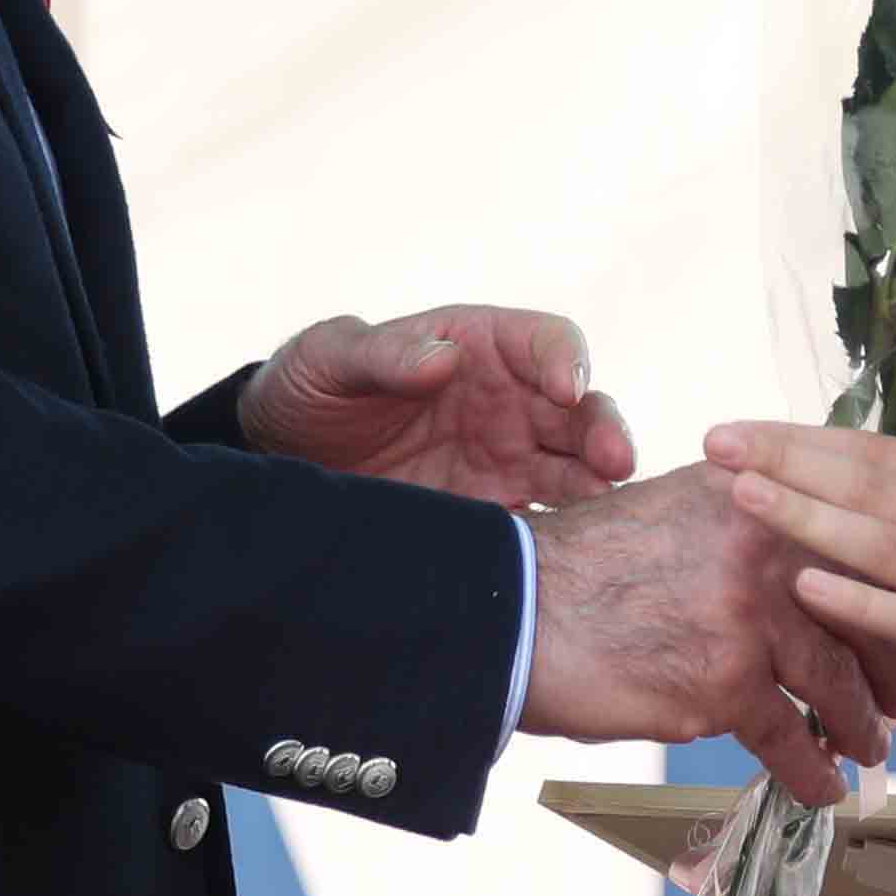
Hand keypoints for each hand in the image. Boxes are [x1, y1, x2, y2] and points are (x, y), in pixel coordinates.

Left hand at [241, 307, 636, 508]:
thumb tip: (443, 358)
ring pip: (577, 468)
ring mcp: (506, 459)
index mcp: (478, 346)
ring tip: (604, 511)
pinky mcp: (493, 511)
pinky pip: (545, 521)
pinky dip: (563, 535)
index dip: (567, 361)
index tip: (566, 390)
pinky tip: (565, 554)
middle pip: (580, 410)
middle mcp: (507, 401)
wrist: (280, 458)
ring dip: (598, 486)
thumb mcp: (329, 358)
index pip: (547, 342)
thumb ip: (384, 354)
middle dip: (604, 432)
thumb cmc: (309, 387)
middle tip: (615, 462)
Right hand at [524, 463, 895, 805]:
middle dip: (893, 664)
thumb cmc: (590, 568)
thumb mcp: (682, 511)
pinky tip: (821, 789)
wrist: (517, 609)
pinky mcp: (724, 680)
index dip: (891, 593)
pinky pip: (789, 739)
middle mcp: (767, 541)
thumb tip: (809, 569)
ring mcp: (750, 612)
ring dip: (861, 726)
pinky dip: (812, 772)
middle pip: (868, 610)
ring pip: (837, 682)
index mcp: (762, 491)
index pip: (858, 543)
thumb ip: (750, 526)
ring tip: (869, 747)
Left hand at [700, 423, 895, 736]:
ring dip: (804, 514)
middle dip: (783, 459)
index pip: (873, 450)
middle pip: (863, 479)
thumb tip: (877, 499)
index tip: (741, 429)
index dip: (802, 438)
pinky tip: (804, 588)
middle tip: (715, 442)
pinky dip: (854, 600)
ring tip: (740, 495)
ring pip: (876, 536)